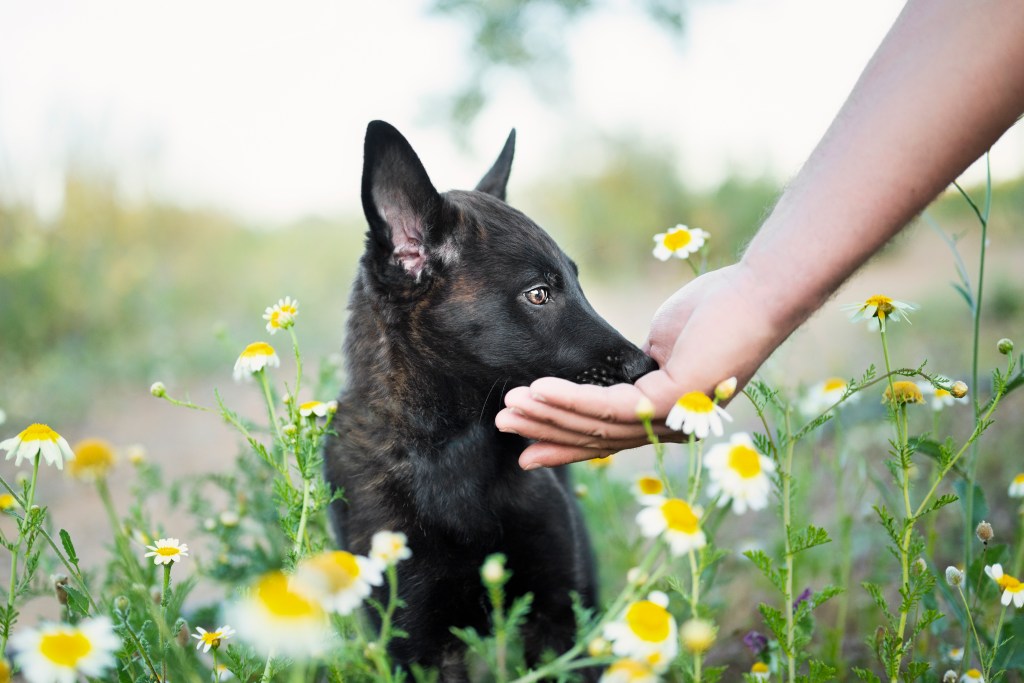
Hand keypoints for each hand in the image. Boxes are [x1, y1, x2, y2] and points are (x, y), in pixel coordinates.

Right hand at [496, 263, 789, 468]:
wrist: (754, 292)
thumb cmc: (713, 312)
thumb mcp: (660, 348)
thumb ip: (631, 371)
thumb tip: (608, 379)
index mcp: (666, 417)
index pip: (607, 435)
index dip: (564, 443)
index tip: (526, 449)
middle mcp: (669, 428)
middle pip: (595, 436)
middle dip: (545, 432)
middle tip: (504, 427)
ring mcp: (673, 418)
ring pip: (596, 424)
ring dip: (548, 415)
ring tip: (510, 407)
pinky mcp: (672, 400)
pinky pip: (609, 405)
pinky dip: (569, 399)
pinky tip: (539, 390)